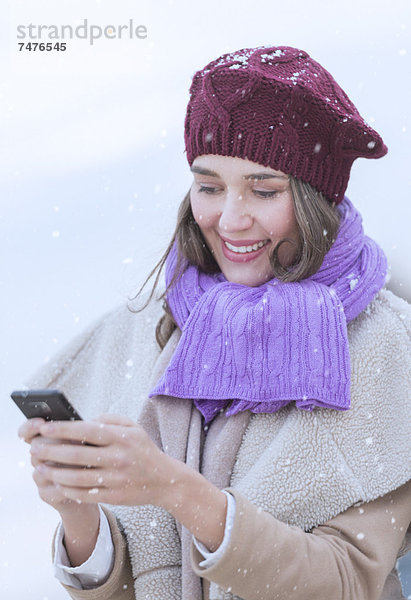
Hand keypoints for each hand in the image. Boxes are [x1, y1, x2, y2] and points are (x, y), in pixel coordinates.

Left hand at [27, 414, 175, 507]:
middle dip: (50, 451)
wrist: (165, 480)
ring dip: (54, 473)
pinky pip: (83, 493)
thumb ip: (108, 420)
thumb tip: (82, 420)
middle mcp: (117, 457)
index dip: (61, 429)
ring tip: (41, 468)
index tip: (43, 428)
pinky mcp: (113, 496)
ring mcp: (115, 478)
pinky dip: (67, 489)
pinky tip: (57, 484)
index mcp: (120, 437)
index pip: (85, 430)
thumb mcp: (132, 427)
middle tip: (34, 448)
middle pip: (75, 454)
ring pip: (75, 477)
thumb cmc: (143, 450)